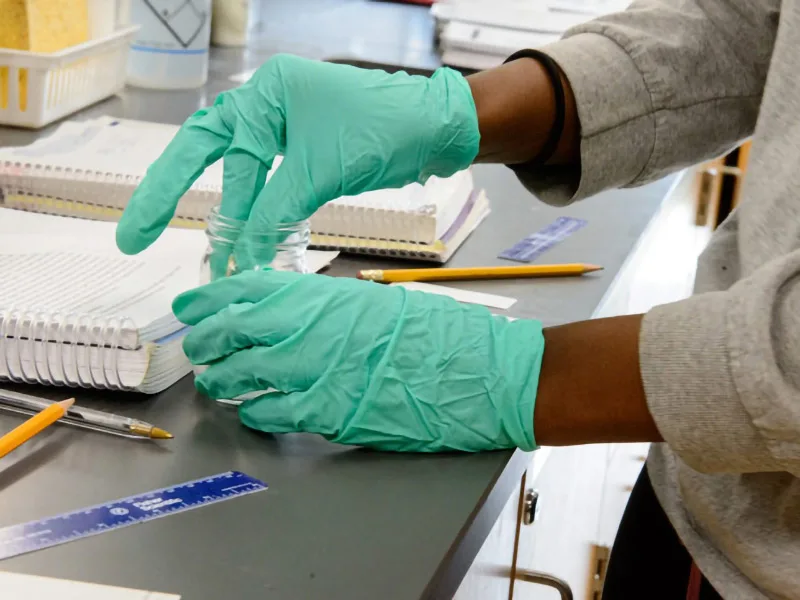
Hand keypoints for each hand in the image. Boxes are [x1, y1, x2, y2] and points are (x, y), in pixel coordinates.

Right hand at [116, 54, 478, 254]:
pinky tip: (250, 241)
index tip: (139, 232)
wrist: (435, 131)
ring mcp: (288, 131)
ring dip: (232, 219)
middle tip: (136, 236)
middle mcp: (270, 107)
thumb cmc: (383, 131)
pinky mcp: (308, 155)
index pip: (207, 147)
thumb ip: (272, 211)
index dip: (169, 193)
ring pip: (244, 179)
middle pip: (208, 157)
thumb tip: (239, 255)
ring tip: (215, 260)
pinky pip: (272, 188)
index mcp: (266, 95)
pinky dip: (262, 215)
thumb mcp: (318, 170)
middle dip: (173, 197)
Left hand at [172, 270, 543, 451]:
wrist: (477, 373)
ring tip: (216, 383)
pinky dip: (257, 414)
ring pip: (245, 376)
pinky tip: (253, 413)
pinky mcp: (329, 413)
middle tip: (198, 349)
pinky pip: (275, 414)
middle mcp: (309, 329)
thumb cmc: (437, 334)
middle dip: (207, 342)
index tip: (191, 306)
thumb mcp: (378, 303)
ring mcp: (316, 373)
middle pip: (235, 333)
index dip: (211, 298)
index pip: (248, 289)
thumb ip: (328, 308)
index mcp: (322, 295)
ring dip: (224, 381)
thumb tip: (292, 313)